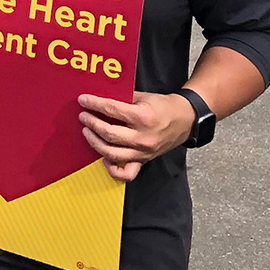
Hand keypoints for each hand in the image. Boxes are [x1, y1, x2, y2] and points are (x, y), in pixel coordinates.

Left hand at [78, 91, 196, 181]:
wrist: (186, 119)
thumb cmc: (164, 106)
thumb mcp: (143, 97)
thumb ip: (121, 98)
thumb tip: (98, 97)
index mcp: (143, 118)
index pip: (112, 111)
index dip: (94, 104)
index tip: (83, 100)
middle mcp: (143, 138)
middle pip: (109, 134)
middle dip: (92, 123)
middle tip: (83, 116)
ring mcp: (144, 152)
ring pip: (112, 154)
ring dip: (95, 143)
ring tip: (87, 132)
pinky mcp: (144, 161)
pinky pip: (126, 173)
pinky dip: (112, 169)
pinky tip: (104, 158)